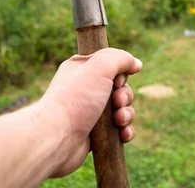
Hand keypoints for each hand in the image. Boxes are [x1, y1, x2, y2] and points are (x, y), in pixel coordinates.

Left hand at [39, 48, 142, 176]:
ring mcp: (90, 112)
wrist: (57, 137)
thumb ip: (121, 58)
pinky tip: (123, 134)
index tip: (116, 80)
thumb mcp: (101, 66)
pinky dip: (124, 131)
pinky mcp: (95, 133)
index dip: (120, 73)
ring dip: (127, 115)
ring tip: (118, 121)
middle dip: (125, 96)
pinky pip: (118, 130)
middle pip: (120, 88)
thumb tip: (136, 64)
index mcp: (82, 69)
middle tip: (117, 102)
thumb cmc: (76, 99)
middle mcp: (86, 89)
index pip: (111, 64)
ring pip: (122, 109)